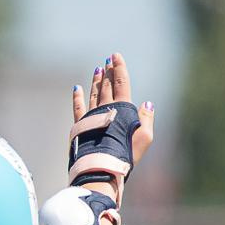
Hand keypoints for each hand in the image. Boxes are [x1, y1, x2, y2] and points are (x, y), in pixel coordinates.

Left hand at [68, 53, 154, 193]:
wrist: (102, 168)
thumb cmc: (127, 155)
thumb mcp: (145, 138)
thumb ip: (147, 119)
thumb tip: (147, 102)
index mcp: (123, 110)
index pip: (121, 84)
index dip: (119, 68)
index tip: (116, 56)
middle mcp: (106, 109)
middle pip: (107, 86)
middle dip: (108, 71)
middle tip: (108, 59)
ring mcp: (92, 117)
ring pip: (94, 94)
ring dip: (96, 81)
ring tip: (98, 69)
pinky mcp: (81, 126)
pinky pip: (78, 108)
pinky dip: (77, 97)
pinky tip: (77, 88)